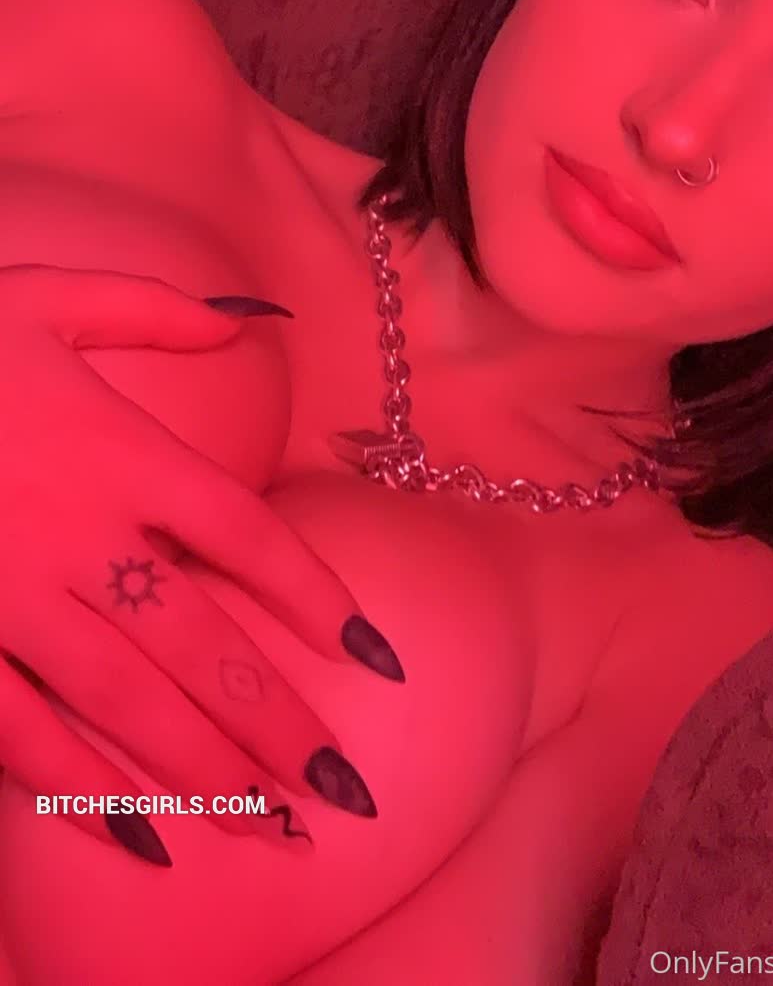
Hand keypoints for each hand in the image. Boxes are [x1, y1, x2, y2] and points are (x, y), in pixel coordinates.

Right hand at [0, 264, 402, 855]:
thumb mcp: (52, 297)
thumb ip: (156, 310)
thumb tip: (250, 320)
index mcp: (121, 450)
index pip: (247, 534)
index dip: (317, 597)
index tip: (376, 658)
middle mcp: (80, 534)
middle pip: (202, 643)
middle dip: (277, 725)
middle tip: (343, 794)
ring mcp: (13, 597)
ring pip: (126, 702)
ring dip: (205, 773)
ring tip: (273, 830)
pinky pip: (21, 730)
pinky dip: (77, 788)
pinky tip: (137, 835)